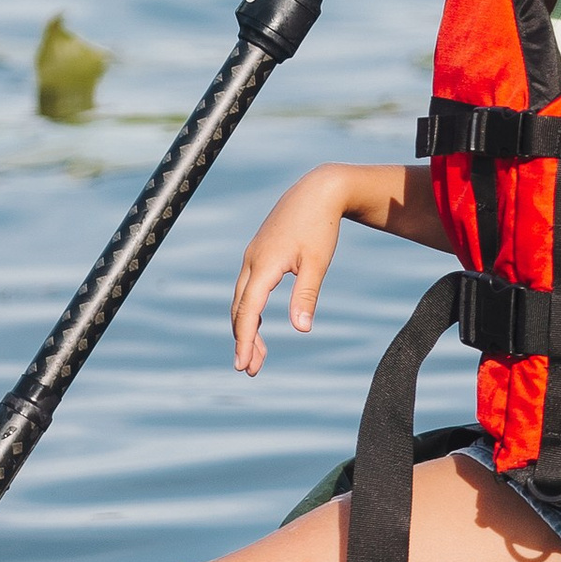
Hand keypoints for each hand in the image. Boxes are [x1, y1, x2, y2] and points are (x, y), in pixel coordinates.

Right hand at [233, 169, 359, 373]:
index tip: (243, 365)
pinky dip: (250, 310)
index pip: (248, 311)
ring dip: (247, 328)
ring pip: (242, 300)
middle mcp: (251, 262)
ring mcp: (253, 257)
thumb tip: (301, 329)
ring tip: (259, 357)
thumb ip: (306, 295)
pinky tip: (259, 324)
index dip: (245, 340)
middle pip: (240, 309)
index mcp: (264, 265)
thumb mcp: (317, 262)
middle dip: (244, 341)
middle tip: (251, 370)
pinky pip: (248, 289)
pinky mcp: (259, 254)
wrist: (318, 191)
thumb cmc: (320, 226)